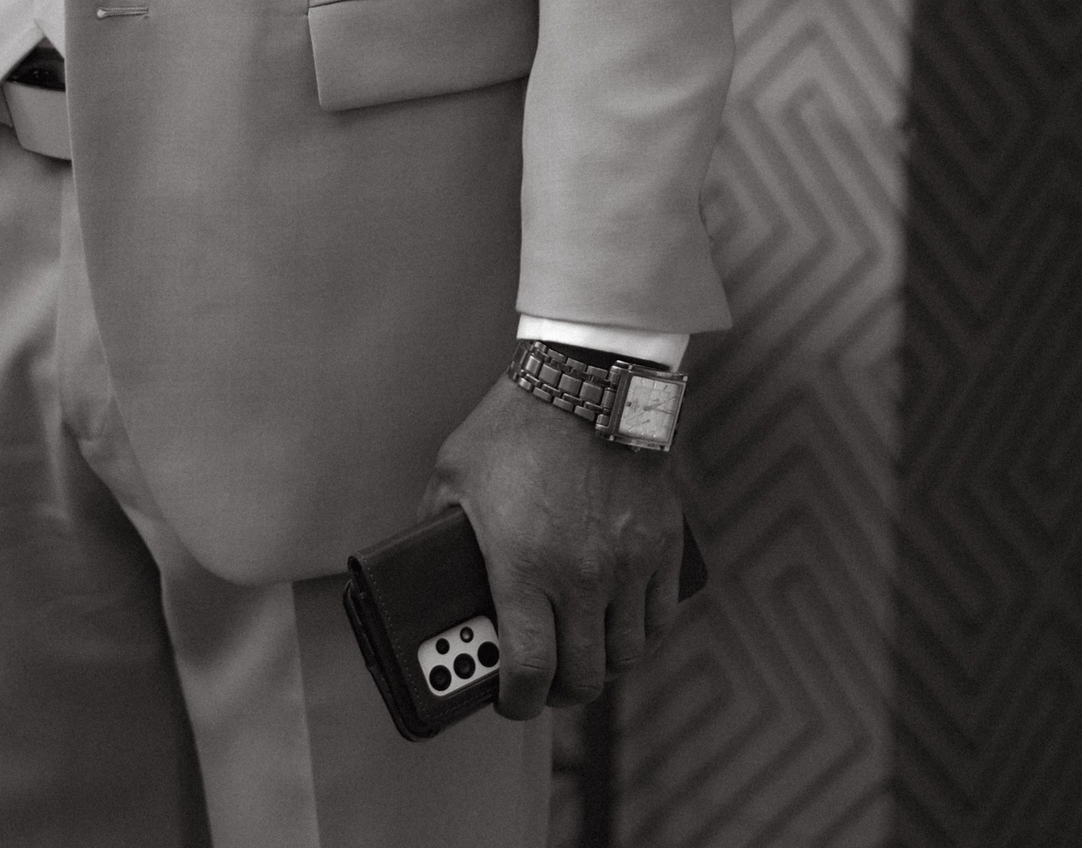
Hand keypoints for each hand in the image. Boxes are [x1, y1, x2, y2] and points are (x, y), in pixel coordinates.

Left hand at [419, 369, 684, 716]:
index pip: (527, 674)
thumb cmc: (512, 426)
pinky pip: (661, 615)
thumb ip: (434, 529)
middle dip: (559, 691)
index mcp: (524, 570)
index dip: (514, 703)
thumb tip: (420, 568)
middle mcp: (581, 578)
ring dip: (601, 664)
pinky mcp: (662, 544)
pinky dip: (642, 631)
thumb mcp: (453, 477)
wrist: (585, 378)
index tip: (507, 700)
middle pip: (582, 677)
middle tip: (544, 681)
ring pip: (625, 654)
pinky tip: (622, 623)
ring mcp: (628, 564)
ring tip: (581, 652)